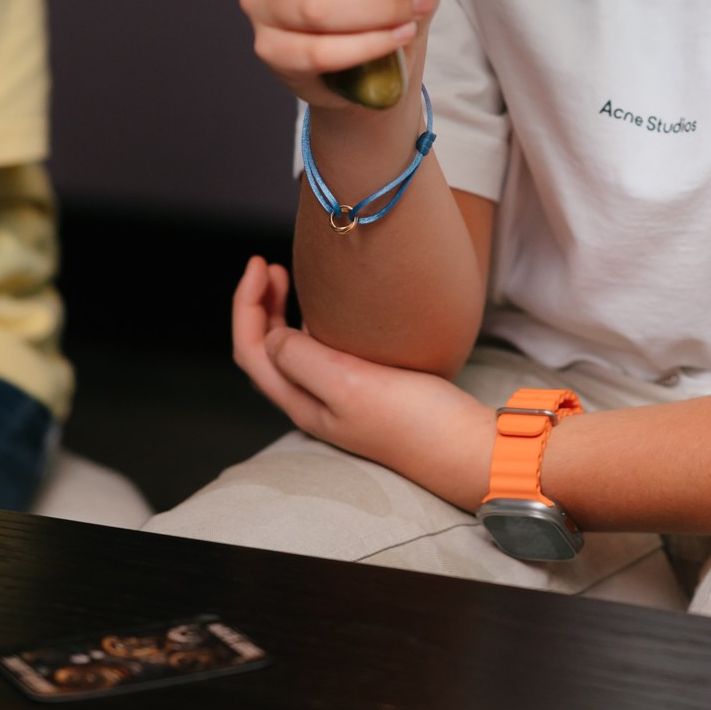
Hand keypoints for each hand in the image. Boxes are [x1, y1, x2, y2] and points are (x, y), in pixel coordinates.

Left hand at [232, 255, 494, 508]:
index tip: (260, 264)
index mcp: (303, 402)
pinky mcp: (366, 389)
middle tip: (269, 265)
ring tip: (288, 278)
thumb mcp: (351, 385)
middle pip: (265, 350)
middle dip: (258, 305)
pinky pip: (321, 352)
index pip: (251, 350)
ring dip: (281, 312)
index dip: (246, 305)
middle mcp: (315, 401)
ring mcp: (340, 397)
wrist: (464, 446)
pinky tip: (332, 310)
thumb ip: (304, 360)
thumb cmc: (414, 419)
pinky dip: (312, 323)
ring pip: (291, 350)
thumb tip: (273, 336)